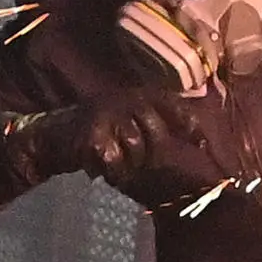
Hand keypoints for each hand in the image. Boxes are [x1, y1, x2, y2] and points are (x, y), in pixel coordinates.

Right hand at [36, 90, 190, 183]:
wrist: (57, 134)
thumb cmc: (103, 132)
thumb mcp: (133, 122)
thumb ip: (161, 127)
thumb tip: (201, 144)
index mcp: (141, 94)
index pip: (173, 105)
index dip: (190, 125)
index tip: (204, 146)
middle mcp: (127, 97)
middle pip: (155, 131)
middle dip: (151, 153)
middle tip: (140, 165)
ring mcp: (109, 112)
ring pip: (135, 146)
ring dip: (129, 162)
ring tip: (119, 167)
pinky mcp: (92, 131)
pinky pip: (113, 158)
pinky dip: (110, 168)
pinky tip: (103, 168)